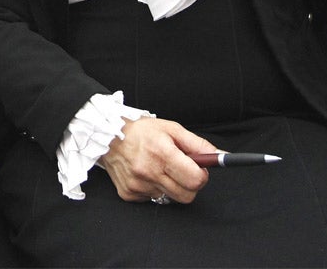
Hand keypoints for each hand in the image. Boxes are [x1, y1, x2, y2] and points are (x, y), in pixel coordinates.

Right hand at [99, 117, 217, 203]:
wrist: (106, 136)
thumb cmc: (140, 131)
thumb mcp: (171, 129)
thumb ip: (197, 144)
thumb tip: (220, 155)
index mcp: (161, 153)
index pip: (195, 180)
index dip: (202, 176)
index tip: (198, 169)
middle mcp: (148, 171)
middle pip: (187, 195)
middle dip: (190, 184)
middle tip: (181, 169)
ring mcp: (138, 185)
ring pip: (170, 197)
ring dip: (171, 185)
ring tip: (160, 168)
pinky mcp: (129, 194)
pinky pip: (153, 198)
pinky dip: (154, 188)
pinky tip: (146, 174)